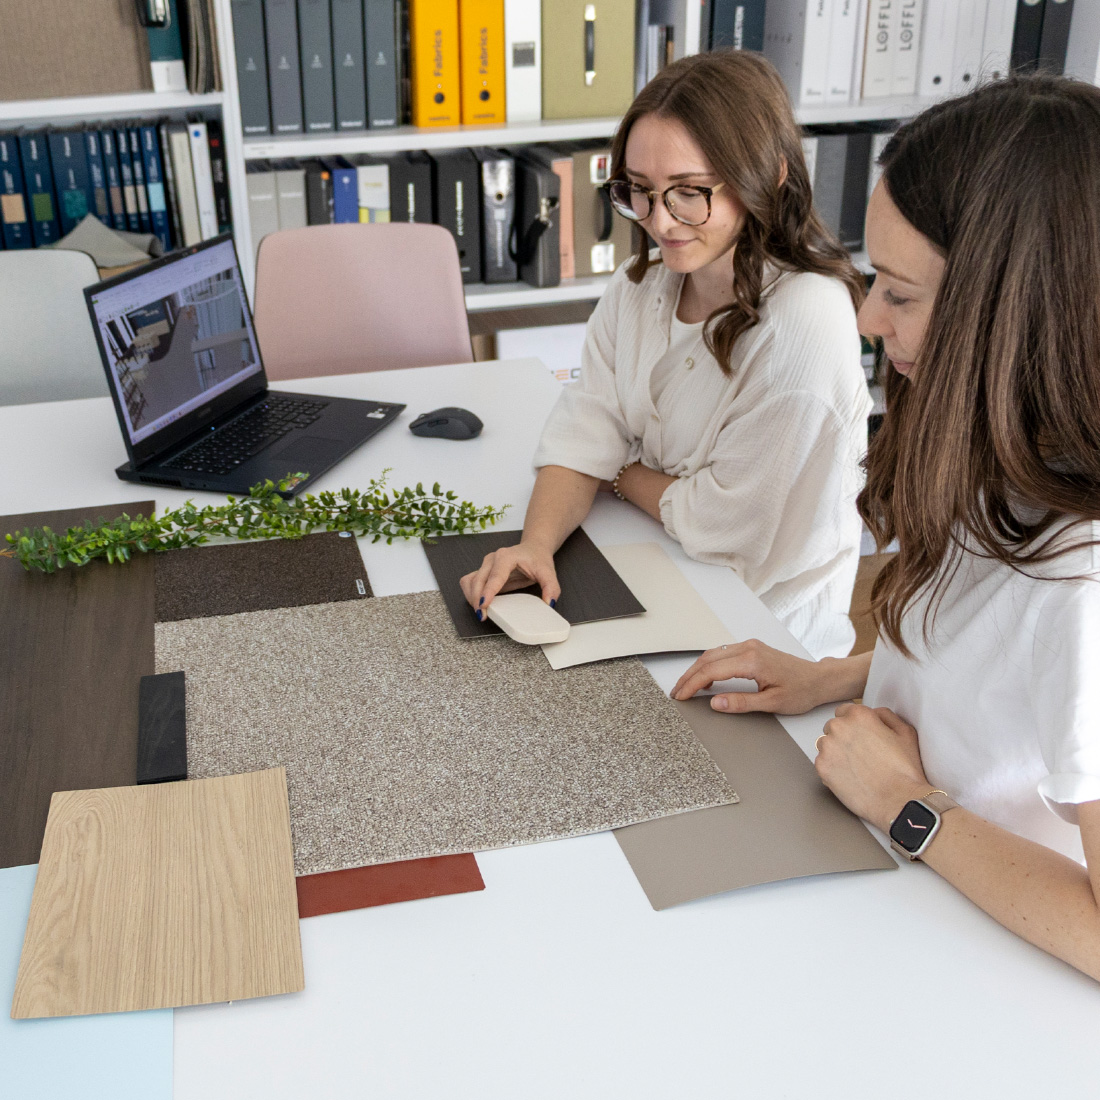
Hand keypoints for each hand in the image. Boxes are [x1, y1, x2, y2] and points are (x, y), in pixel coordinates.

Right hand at [459, 542, 560, 616]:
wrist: (533, 549)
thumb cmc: (537, 558)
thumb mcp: (548, 572)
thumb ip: (551, 587)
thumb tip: (549, 603)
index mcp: (507, 556)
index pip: (494, 576)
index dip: (488, 591)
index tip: (484, 605)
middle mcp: (492, 559)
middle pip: (478, 580)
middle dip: (477, 599)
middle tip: (483, 615)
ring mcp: (485, 565)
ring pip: (469, 581)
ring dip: (471, 597)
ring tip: (480, 611)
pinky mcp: (482, 571)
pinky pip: (468, 582)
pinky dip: (470, 594)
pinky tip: (478, 603)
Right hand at [671, 639, 834, 714]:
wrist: (818, 679)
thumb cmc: (801, 691)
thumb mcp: (772, 703)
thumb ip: (741, 703)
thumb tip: (716, 703)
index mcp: (752, 661)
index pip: (712, 671)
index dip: (693, 684)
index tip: (681, 697)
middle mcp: (748, 648)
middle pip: (708, 659)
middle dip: (689, 676)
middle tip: (677, 692)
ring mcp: (749, 646)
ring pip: (713, 654)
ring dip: (697, 669)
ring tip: (686, 687)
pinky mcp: (751, 648)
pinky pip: (723, 653)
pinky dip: (709, 665)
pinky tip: (706, 679)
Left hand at [815, 703, 931, 831]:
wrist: (898, 800)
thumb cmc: (904, 769)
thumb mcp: (906, 732)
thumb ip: (886, 716)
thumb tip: (874, 713)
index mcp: (858, 715)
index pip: (844, 711)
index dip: (853, 724)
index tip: (860, 736)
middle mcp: (839, 727)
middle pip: (833, 727)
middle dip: (843, 737)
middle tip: (860, 754)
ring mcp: (827, 747)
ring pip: (825, 745)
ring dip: (835, 752)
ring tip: (856, 767)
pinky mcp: (821, 767)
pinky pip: (822, 763)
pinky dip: (832, 769)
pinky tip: (850, 777)